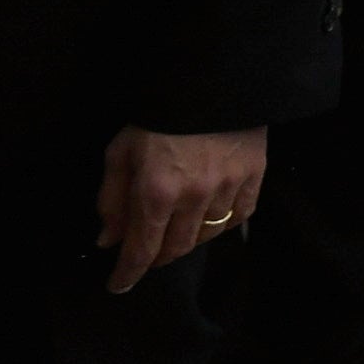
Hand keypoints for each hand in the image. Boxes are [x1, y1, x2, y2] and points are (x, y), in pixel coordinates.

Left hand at [95, 126, 267, 292]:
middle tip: (147, 252)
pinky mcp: (254, 174)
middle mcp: (194, 197)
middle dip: (156, 257)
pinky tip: (211, 217)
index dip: (128, 272)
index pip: (142, 249)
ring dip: (188, 239)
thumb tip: (109, 240)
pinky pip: (240, 215)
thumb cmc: (157, 115)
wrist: (209, 78)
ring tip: (177, 230)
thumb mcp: (120, 152)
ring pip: (207, 235)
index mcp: (156, 191)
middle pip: (176, 247)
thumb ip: (112, 199)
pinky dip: (224, 224)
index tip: (119, 285)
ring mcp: (228, 187)